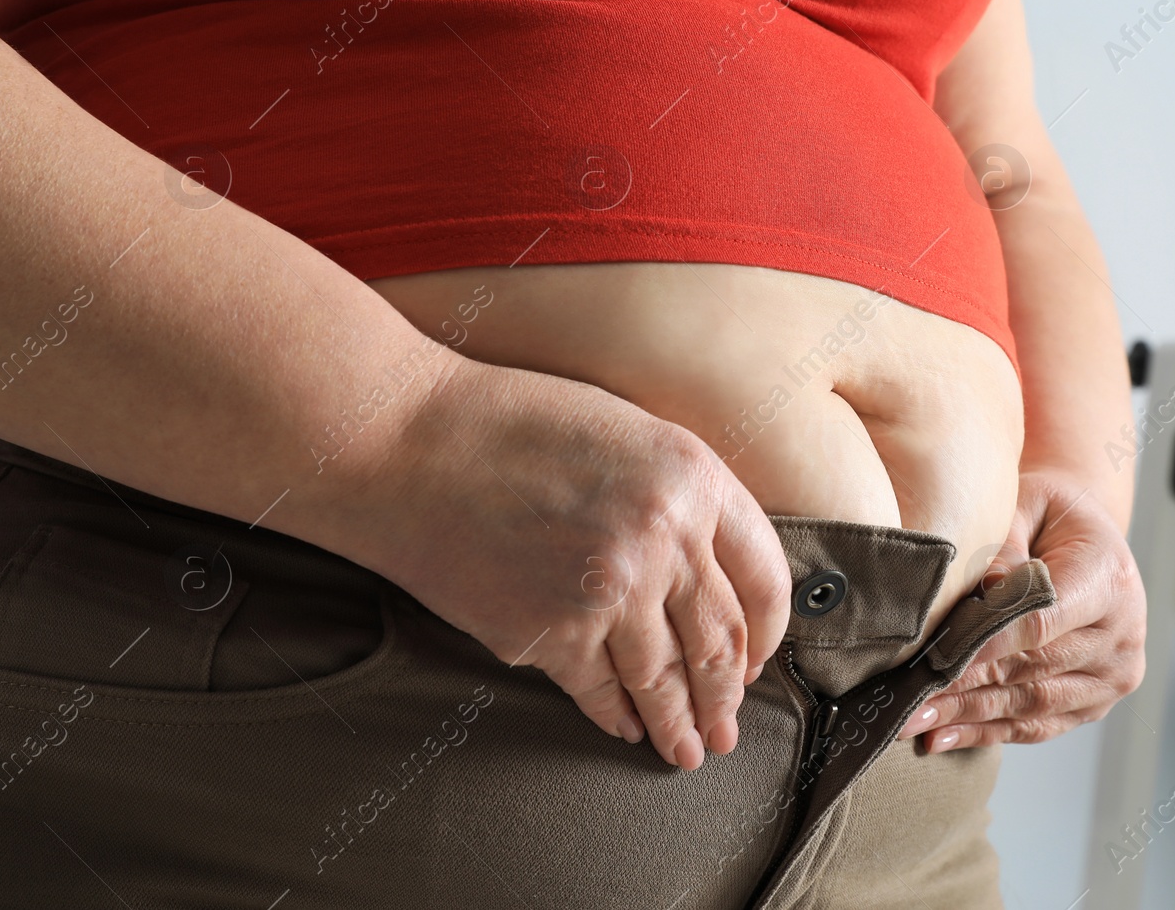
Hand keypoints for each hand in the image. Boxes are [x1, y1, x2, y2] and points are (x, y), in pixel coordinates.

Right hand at [331, 355, 791, 770]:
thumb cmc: (511, 423)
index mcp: (694, 479)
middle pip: (721, 642)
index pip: (765, 577)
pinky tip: (627, 728)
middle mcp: (664, 540)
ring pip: (665, 679)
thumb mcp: (627, 431)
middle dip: (728, 695)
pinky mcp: (550, 635)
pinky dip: (617, 717)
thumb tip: (716, 572)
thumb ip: (681, 495)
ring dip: (682, 724)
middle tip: (729, 729)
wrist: (404, 443)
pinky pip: (601, 692)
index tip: (762, 658)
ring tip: (689, 752)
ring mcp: (609, 593)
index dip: (770, 631)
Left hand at [898, 471, 1144, 751]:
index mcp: (1107, 578)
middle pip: (1031, 668)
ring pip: (1031, 704)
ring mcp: (1113, 674)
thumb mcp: (1026, 506)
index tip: (935, 659)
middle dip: (962, 686)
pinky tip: (942, 737)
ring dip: (967, 717)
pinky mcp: (1096, 701)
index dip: (986, 643)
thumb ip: (1001, 548)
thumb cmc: (1048, 516)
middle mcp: (1121, 633)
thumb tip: (973, 598)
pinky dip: (987, 732)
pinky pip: (1038, 725)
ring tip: (913, 722)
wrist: (1088, 539)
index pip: (1040, 620)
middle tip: (906, 698)